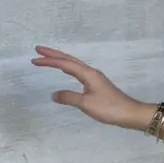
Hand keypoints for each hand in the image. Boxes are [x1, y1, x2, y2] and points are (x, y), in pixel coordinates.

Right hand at [32, 46, 146, 128]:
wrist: (128, 113)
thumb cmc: (109, 108)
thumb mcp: (86, 104)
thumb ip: (69, 98)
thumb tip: (53, 94)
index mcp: (88, 74)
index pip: (65, 64)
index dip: (49, 61)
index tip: (34, 60)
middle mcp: (91, 72)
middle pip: (69, 59)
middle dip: (53, 54)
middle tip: (38, 50)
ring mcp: (94, 78)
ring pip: (74, 64)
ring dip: (60, 60)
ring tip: (47, 57)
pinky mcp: (96, 84)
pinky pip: (77, 71)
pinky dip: (67, 67)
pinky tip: (65, 71)